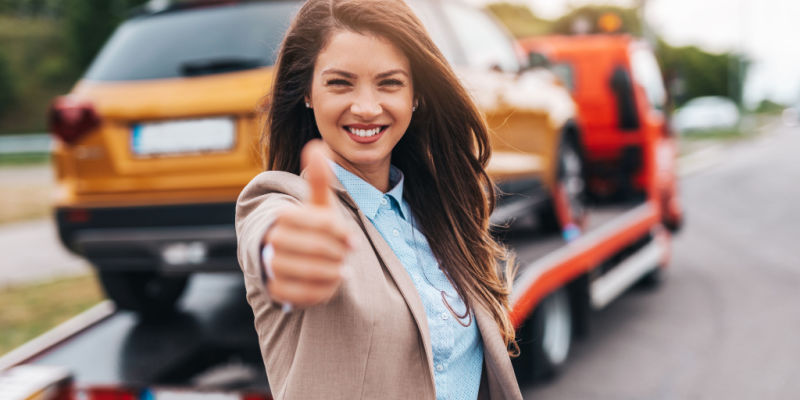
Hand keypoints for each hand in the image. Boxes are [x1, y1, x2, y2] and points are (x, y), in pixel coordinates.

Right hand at [262, 140, 351, 307]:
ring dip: (333, 272)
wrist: (299, 257)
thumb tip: (316, 145)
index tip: (353, 240)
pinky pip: (303, 294)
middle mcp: (272, 241)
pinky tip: (331, 283)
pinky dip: (323, 290)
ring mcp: (272, 266)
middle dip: (338, 253)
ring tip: (341, 269)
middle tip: (346, 256)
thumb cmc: (314, 227)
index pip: (319, 223)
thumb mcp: (320, 204)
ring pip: (309, 272)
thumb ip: (320, 179)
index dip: (340, 232)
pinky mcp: (276, 290)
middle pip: (316, 248)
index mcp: (283, 217)